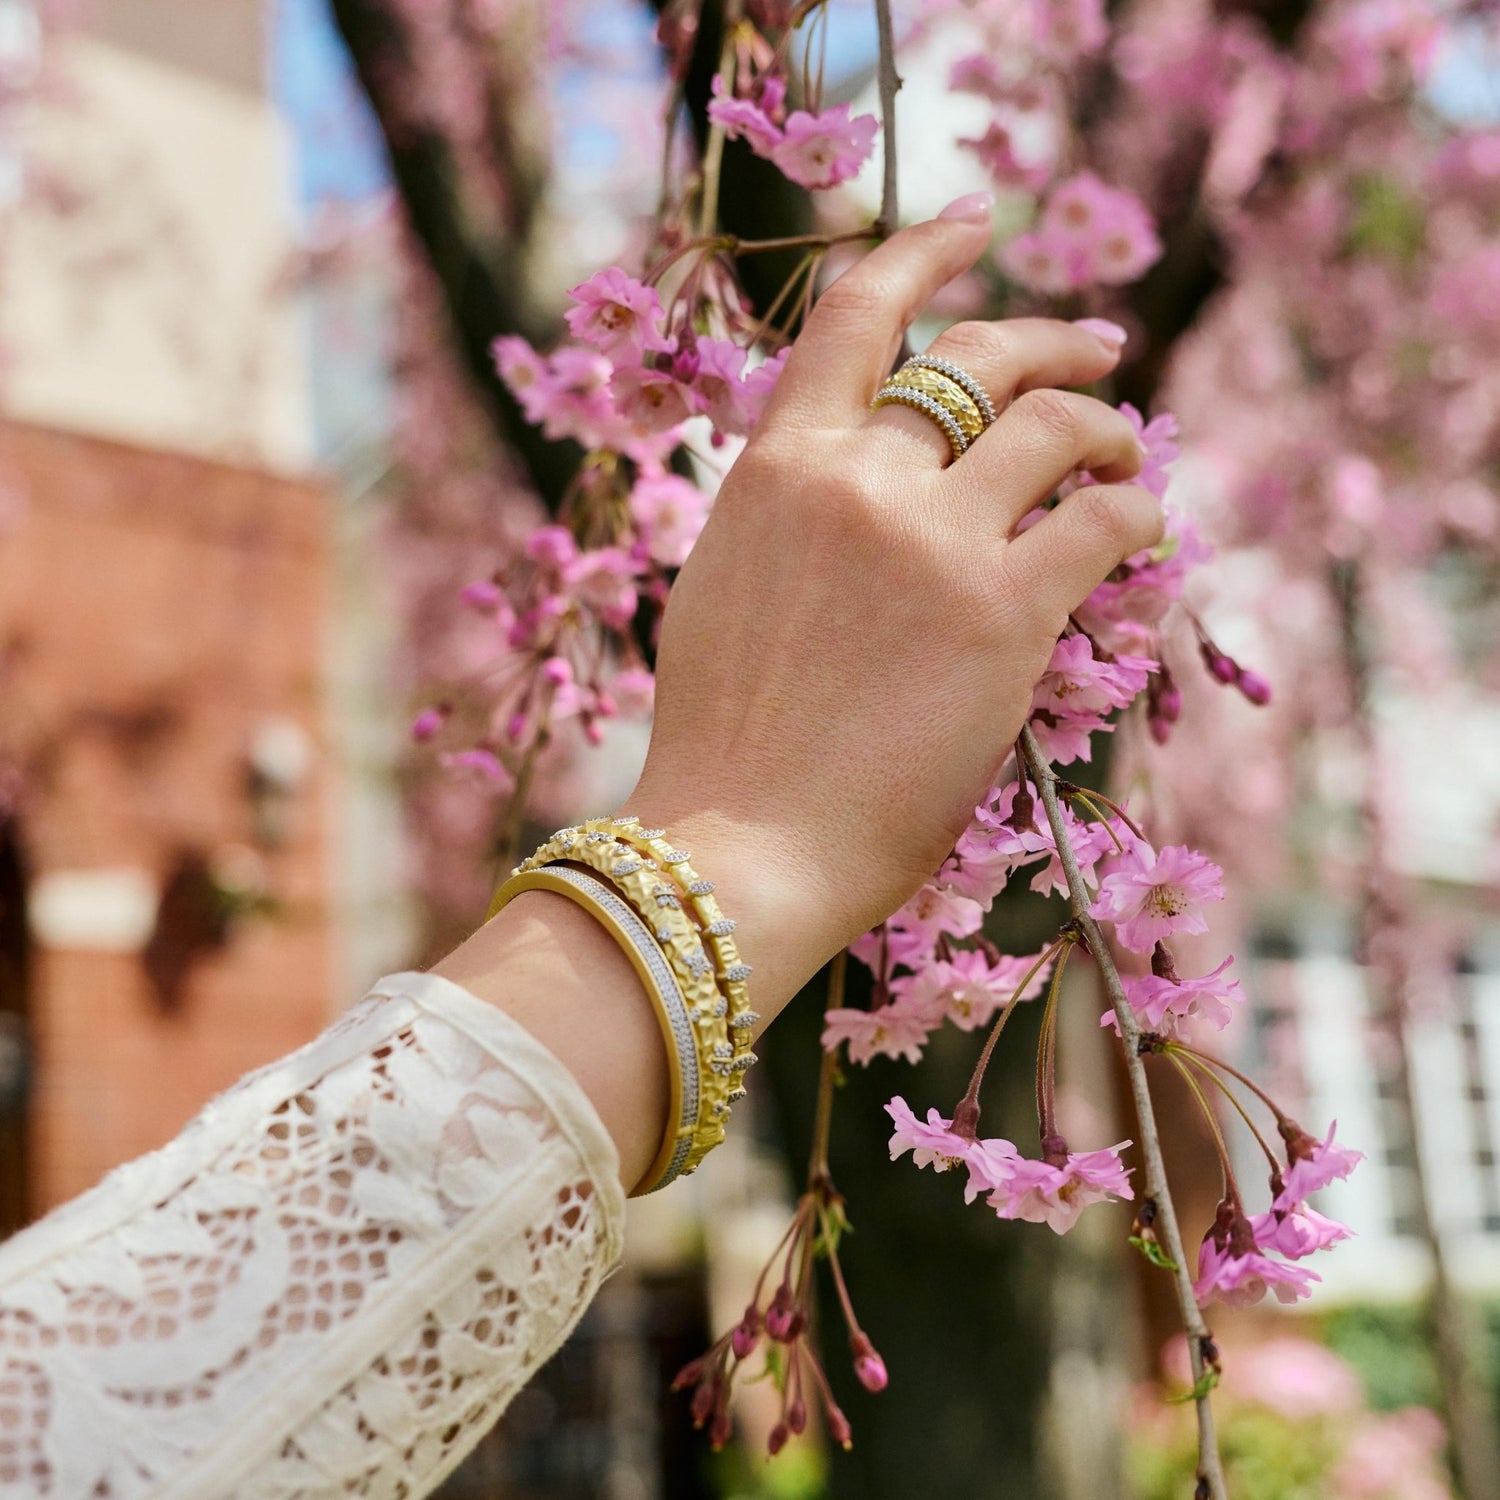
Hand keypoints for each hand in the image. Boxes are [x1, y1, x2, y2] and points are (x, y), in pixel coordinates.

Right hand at [625, 203, 1163, 1015]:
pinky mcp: (1005, 610)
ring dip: (1107, 424)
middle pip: (979, 358)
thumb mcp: (725, 593)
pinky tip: (1142, 528)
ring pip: (1055, 423)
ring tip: (1126, 449)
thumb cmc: (723, 746)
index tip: (970, 227)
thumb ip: (786, 520)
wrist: (742, 845)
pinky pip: (1104, 517)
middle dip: (1051, 340)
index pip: (854, 318)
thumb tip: (847, 490)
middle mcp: (856, 477)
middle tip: (1098, 348)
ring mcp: (933, 538)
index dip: (921, 258)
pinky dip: (1137, 509)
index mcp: (775, 469)